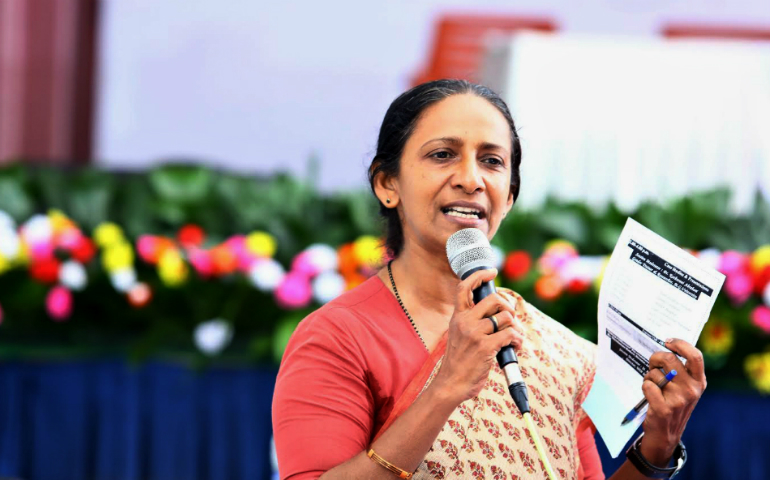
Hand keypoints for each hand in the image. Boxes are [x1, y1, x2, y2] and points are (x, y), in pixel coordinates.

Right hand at [432, 268, 525, 403]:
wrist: (451, 384)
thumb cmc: (459, 362)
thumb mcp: (459, 336)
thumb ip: (472, 322)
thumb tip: (498, 313)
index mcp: (457, 317)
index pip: (464, 287)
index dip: (479, 275)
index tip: (491, 272)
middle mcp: (465, 321)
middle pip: (494, 299)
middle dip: (509, 307)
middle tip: (511, 319)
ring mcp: (475, 333)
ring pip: (506, 318)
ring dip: (516, 328)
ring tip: (515, 338)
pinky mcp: (485, 347)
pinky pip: (511, 334)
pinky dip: (517, 340)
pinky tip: (515, 347)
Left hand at [639, 339, 706, 465]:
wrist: (666, 433)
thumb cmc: (672, 403)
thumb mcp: (685, 387)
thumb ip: (681, 369)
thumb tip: (667, 346)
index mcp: (699, 382)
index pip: (695, 355)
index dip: (680, 344)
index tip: (668, 342)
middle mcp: (692, 389)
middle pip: (668, 358)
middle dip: (655, 359)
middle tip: (653, 366)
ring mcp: (679, 399)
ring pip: (654, 373)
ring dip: (649, 376)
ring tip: (654, 387)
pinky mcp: (664, 408)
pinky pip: (647, 385)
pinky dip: (645, 387)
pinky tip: (650, 396)